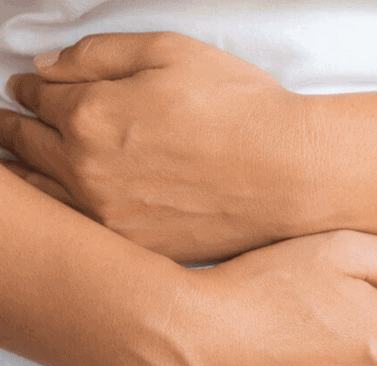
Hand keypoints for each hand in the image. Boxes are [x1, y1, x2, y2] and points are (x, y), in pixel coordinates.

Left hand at [0, 31, 308, 262]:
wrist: (293, 174)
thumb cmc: (243, 110)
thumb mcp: (171, 51)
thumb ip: (98, 54)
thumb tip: (48, 67)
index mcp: (90, 115)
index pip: (38, 97)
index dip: (30, 88)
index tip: (27, 89)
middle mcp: (87, 171)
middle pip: (27, 147)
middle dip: (13, 130)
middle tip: (6, 126)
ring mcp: (111, 217)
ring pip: (42, 197)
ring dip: (23, 177)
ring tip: (17, 167)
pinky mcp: (138, 248)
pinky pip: (80, 232)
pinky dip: (60, 216)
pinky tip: (60, 208)